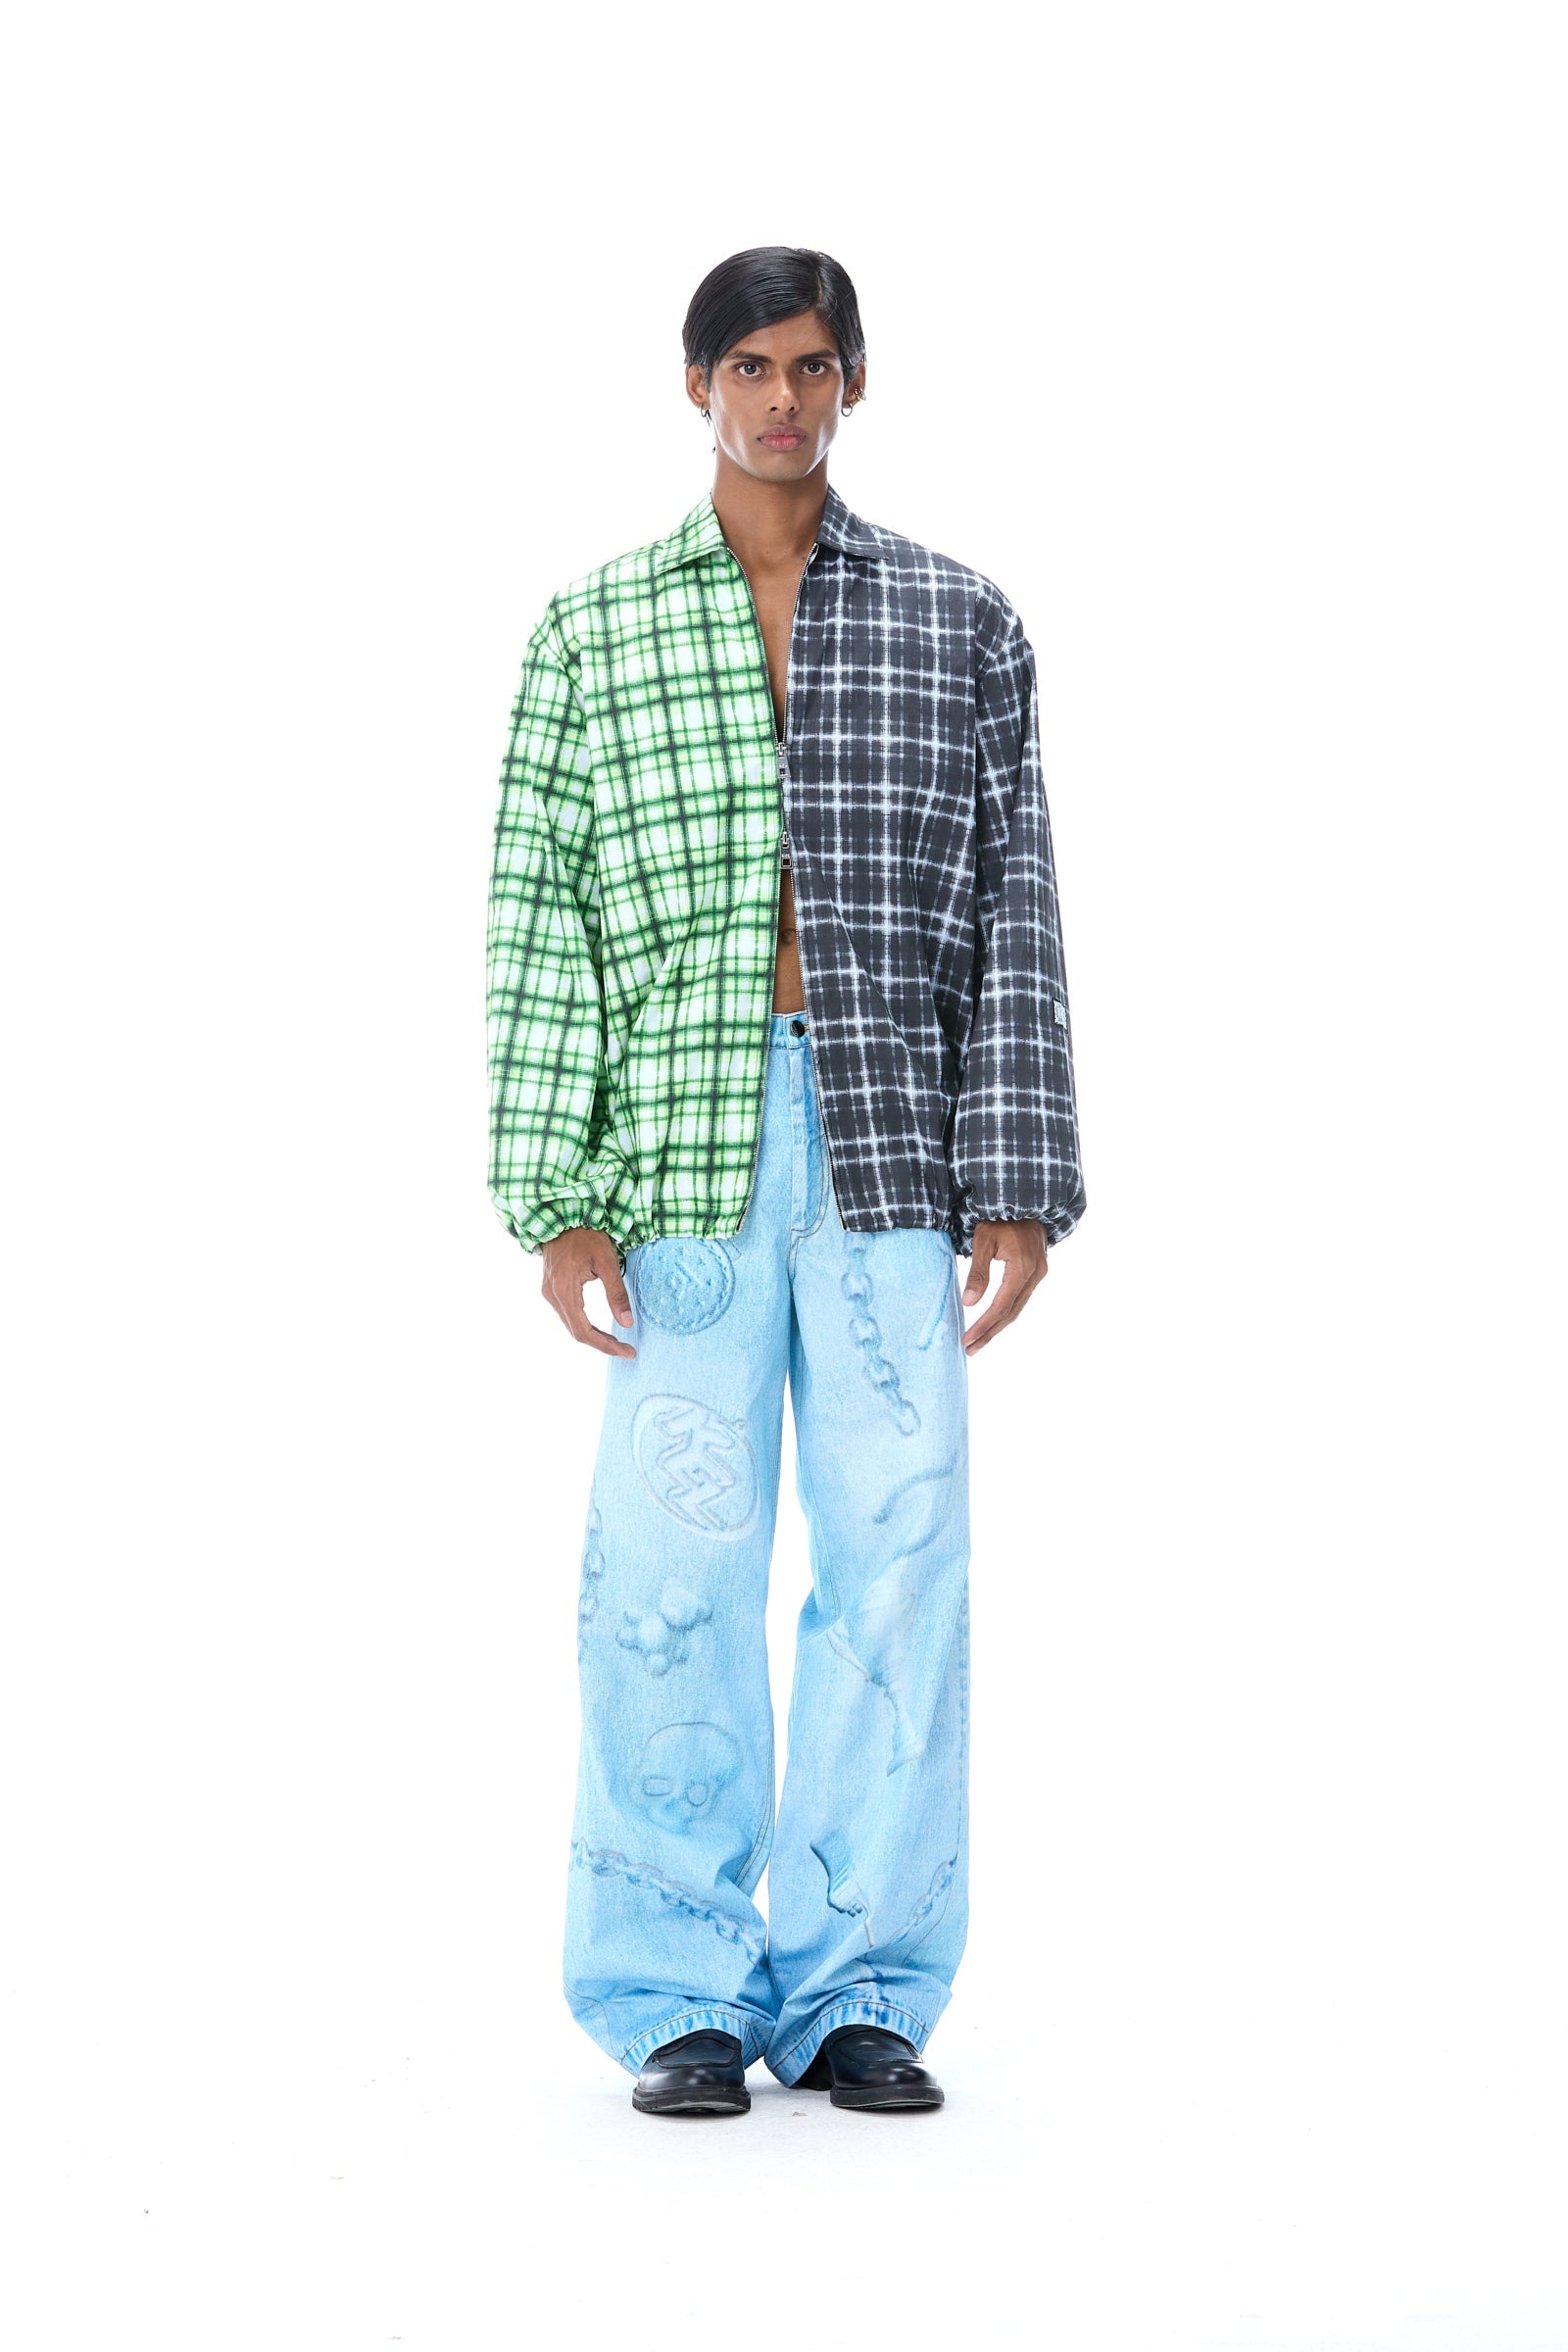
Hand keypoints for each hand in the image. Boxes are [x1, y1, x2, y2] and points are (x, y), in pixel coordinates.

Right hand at [541, 1226, 636, 1357]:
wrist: (563, 1215)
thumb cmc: (586, 1235)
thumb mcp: (607, 1261)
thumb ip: (616, 1293)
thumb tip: (627, 1323)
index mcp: (564, 1290)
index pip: (584, 1331)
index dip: (606, 1346)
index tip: (627, 1352)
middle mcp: (552, 1295)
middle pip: (576, 1332)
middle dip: (602, 1344)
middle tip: (626, 1349)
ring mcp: (549, 1292)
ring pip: (571, 1325)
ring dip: (593, 1336)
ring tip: (616, 1341)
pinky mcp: (550, 1288)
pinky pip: (567, 1314)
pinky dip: (584, 1325)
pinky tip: (599, 1328)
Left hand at [960, 1220, 1047, 1353]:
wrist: (1026, 1200)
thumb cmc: (1000, 1218)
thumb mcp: (983, 1240)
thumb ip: (977, 1272)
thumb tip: (969, 1303)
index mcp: (1021, 1269)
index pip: (1000, 1306)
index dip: (983, 1325)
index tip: (967, 1339)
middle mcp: (1034, 1275)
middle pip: (1010, 1313)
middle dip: (989, 1333)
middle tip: (970, 1349)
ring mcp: (1038, 1274)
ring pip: (1017, 1307)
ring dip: (998, 1326)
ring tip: (979, 1341)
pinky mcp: (1037, 1272)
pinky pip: (1021, 1298)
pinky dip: (1006, 1312)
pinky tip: (993, 1320)